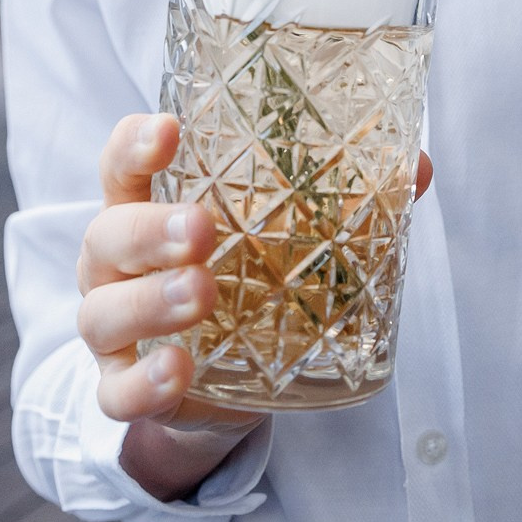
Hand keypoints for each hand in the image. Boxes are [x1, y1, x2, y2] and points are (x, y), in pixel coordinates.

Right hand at [82, 114, 430, 500]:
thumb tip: (418, 165)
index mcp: (147, 208)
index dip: (135, 143)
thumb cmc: (243, 283)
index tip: (168, 128)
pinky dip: (144, 384)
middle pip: (109, 234)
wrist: (221, 385)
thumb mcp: (283, 240)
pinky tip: (179, 371)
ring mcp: (114, 331)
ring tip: (199, 293)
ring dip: (150, 302)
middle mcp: (115, 264)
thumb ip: (343, 202)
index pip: (123, 165)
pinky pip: (117, 393)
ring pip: (103, 313)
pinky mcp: (124, 390)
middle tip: (202, 227)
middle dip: (151, 228)